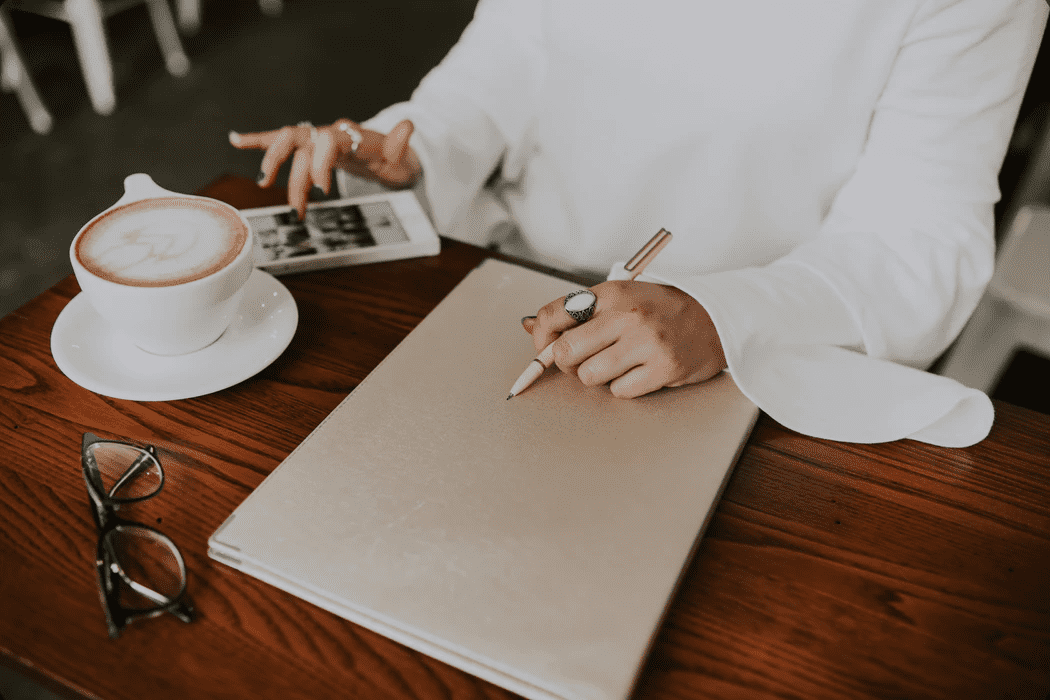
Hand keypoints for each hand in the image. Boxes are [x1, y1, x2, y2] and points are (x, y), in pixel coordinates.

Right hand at [229, 118, 421, 217]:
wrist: (390, 155)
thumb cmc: (392, 159)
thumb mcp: (401, 158)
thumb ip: (399, 145)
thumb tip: (408, 126)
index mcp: (348, 136)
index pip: (328, 142)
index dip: (322, 164)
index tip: (322, 190)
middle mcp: (328, 133)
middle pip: (300, 141)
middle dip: (287, 163)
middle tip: (284, 190)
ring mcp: (317, 139)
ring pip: (290, 149)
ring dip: (278, 170)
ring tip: (269, 190)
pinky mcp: (310, 148)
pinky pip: (282, 141)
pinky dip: (259, 139)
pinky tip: (236, 140)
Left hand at [522, 281, 726, 397]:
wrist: (715, 319)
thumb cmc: (661, 310)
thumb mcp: (620, 298)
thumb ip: (578, 312)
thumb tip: (531, 326)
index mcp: (611, 293)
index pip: (553, 315)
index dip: (540, 338)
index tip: (545, 347)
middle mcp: (626, 315)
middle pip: (565, 352)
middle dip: (565, 363)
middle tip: (580, 360)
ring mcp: (646, 343)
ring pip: (589, 376)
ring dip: (596, 376)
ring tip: (616, 364)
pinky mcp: (663, 368)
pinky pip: (619, 391)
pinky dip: (623, 387)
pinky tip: (638, 372)